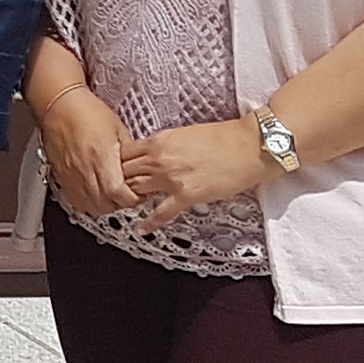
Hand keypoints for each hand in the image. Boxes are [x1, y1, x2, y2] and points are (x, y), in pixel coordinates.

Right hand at [36, 83, 137, 220]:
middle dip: (120, 204)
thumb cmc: (87, 112)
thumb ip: (128, 152)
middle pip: (105, 204)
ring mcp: (71, 174)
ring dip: (104, 206)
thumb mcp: (118, 129)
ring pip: (90, 206)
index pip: (118, 192)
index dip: (131, 198)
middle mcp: (84, 169)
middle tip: (127, 195)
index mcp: (101, 156)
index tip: (138, 193)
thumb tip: (140, 167)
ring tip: (112, 197)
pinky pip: (75, 201)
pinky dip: (88, 204)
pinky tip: (95, 195)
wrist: (60, 105)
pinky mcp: (62, 176)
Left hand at [120, 118, 270, 231]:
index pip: (123, 154)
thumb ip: (165, 145)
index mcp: (158, 141)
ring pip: (136, 190)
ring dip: (130, 199)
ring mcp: (171, 178)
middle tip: (114, 191)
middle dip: (117, 181)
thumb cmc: (223, 137)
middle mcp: (159, 159)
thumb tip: (153, 154)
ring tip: (124, 207)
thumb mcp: (184, 133)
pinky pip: (161, 212)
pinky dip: (150, 222)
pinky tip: (141, 229)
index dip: (116, 163)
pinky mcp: (186, 195)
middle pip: (124, 173)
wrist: (249, 146)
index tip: (114, 171)